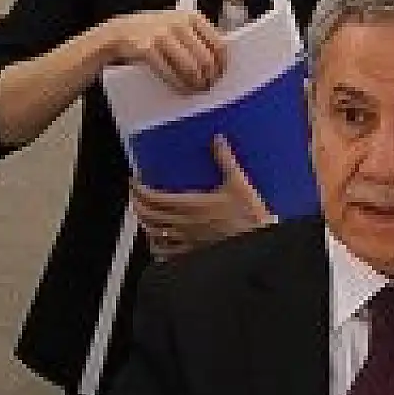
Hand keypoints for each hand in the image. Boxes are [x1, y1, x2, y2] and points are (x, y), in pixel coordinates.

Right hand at [97, 10, 226, 92]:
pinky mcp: (148, 49)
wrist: (120, 32)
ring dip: (196, 84)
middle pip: (206, 59)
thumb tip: (219, 63)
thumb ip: (198, 39)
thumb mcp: (178, 26)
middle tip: (209, 85)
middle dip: (210, 77)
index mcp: (191, 17)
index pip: (219, 43)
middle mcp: (178, 24)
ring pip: (191, 68)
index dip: (222, 63)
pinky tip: (183, 89)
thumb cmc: (152, 32)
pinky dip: (180, 85)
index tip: (221, 73)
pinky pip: (171, 73)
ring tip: (197, 89)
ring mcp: (162, 36)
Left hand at [131, 135, 272, 256]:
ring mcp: (186, 241)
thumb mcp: (240, 183)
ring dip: (143, 223)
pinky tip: (156, 241)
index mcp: (191, 205)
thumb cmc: (249, 216)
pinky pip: (165, 253)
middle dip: (137, 204)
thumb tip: (218, 140)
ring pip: (152, 234)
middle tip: (135, 195)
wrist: (258, 244)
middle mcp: (183, 224)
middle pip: (148, 215)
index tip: (135, 182)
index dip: (139, 190)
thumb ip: (226, 160)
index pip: (154, 198)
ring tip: (143, 214)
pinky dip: (155, 245)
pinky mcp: (192, 254)